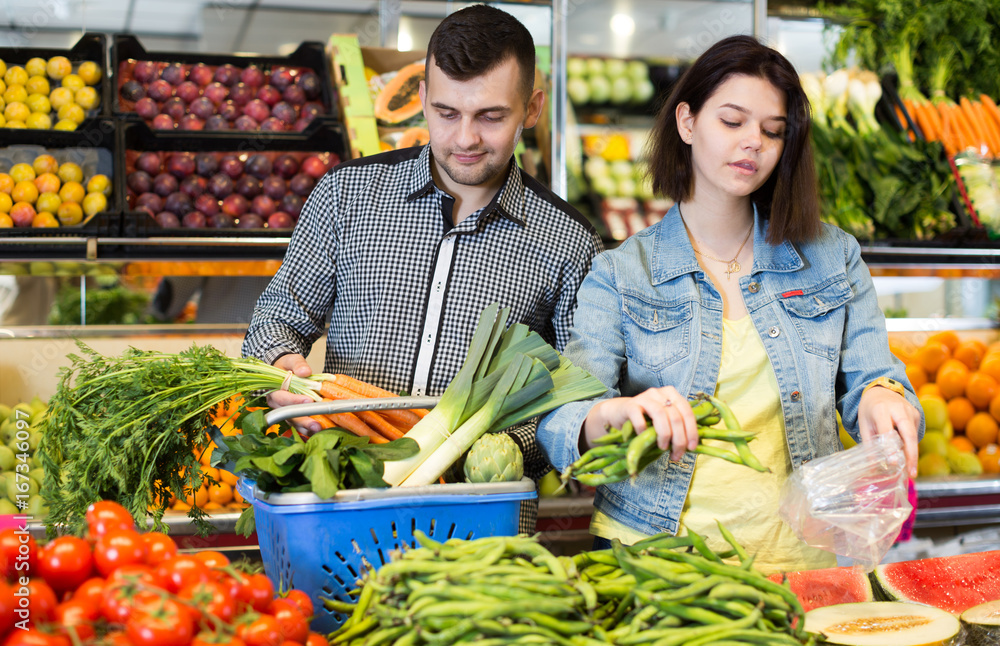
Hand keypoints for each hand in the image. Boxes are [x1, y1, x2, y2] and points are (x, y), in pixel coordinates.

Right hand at [267, 354, 321, 434]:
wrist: (284, 370)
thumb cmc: (287, 365)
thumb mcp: (291, 360)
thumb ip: (298, 364)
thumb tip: (305, 371)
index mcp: (274, 390)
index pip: (282, 398)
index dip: (295, 400)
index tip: (309, 399)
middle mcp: (277, 404)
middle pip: (288, 414)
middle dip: (302, 420)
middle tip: (316, 424)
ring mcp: (284, 411)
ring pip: (293, 422)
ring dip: (306, 427)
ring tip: (319, 430)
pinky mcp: (292, 416)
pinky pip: (298, 425)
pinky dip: (307, 429)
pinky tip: (319, 431)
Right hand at [583, 386, 697, 460]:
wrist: (619, 414)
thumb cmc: (645, 420)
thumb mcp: (664, 421)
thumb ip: (676, 427)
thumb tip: (691, 446)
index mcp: (672, 394)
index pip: (688, 412)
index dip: (692, 431)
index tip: (691, 448)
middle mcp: (659, 393)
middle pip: (676, 416)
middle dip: (679, 439)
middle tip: (676, 454)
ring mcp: (644, 397)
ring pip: (661, 415)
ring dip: (665, 435)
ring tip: (662, 447)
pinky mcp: (630, 405)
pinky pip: (639, 418)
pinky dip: (643, 430)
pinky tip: (644, 437)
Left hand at [858, 386, 921, 478]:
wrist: (881, 390)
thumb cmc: (870, 409)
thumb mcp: (864, 423)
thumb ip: (869, 443)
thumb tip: (873, 466)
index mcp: (881, 410)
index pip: (887, 431)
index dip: (891, 447)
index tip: (894, 462)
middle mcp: (899, 409)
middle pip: (908, 434)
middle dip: (911, 455)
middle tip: (911, 473)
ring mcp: (910, 411)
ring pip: (913, 436)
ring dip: (912, 454)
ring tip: (910, 470)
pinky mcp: (917, 414)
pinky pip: (914, 433)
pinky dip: (911, 445)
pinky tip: (907, 454)